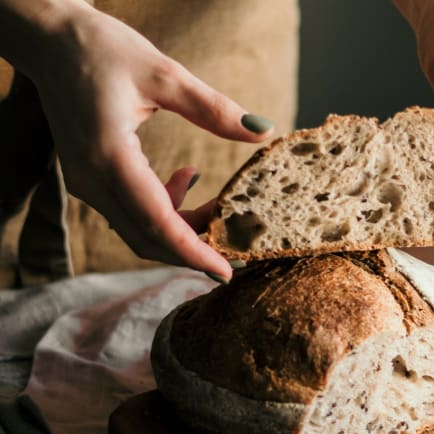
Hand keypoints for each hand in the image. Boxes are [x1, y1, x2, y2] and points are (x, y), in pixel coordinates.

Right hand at [0, 0, 273, 280]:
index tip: (226, 271)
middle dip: (193, 248)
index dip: (193, 252)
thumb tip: (263, 130)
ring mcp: (85, 182)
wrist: (50, 41)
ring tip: (219, 205)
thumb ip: (214, 108)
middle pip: (146, 237)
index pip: (156, 223)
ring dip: (182, 227)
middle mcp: (91, 178)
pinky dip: (165, 207)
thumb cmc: (102, 49)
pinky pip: (130, 210)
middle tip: (236, 247)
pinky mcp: (89, 177)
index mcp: (108, 156)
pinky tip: (188, 177)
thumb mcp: (164, 74)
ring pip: (139, 227)